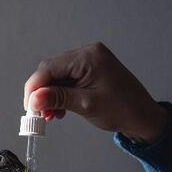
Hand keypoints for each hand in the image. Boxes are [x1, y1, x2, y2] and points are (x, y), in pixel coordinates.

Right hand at [24, 42, 167, 143]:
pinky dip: (59, 95)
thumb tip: (34, 100)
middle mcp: (88, 54)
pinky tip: (58, 110)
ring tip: (50, 116)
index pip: (49, 68)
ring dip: (50, 96)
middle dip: (41, 93)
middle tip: (37, 114)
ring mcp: (89, 62)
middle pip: (51, 70)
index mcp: (89, 57)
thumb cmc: (122, 109)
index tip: (28, 107)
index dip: (35, 88)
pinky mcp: (90, 71)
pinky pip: (67, 80)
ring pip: (57, 77)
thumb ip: (57, 99)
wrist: (143, 117)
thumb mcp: (86, 104)